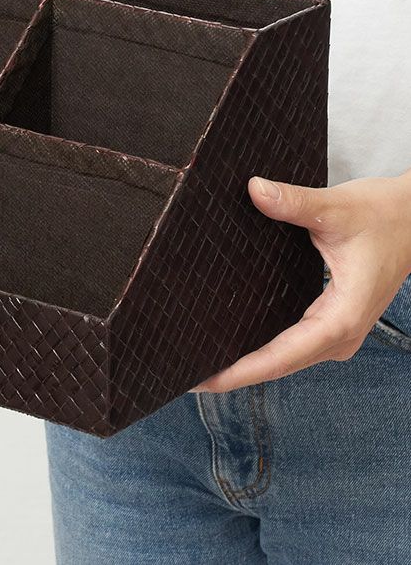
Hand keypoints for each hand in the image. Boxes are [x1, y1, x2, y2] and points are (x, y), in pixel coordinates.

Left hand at [190, 169, 410, 392]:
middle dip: (234, 373)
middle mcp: (339, 334)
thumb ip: (294, 202)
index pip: (282, 355)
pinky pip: (290, 345)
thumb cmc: (384, 215)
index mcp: (341, 317)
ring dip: (246, 365)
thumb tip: (255, 190)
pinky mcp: (330, 322)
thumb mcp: (336, 207)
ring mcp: (336, 332)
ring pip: (284, 359)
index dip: (242, 371)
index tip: (205, 380)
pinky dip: (261, 350)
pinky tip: (231, 343)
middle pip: (279, 365)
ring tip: (200, 365)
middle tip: (186, 376)